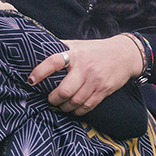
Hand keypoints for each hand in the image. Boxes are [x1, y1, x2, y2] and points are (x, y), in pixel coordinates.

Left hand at [28, 34, 142, 114]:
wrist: (124, 54)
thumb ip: (60, 48)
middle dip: (53, 99)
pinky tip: (73, 109)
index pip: (54, 62)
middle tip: (50, 99)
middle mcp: (84, 68)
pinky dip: (77, 111)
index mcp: (75, 54)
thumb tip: (36, 49)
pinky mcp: (103, 91)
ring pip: (74, 102)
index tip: (30, 80)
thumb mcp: (78, 45)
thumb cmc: (95, 50)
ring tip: (60, 105)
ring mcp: (94, 81)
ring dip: (64, 107)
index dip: (40, 71)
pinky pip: (86, 107)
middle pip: (64, 91)